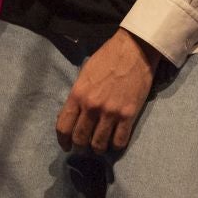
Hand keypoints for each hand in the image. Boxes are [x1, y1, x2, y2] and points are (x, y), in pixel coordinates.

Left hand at [57, 31, 156, 152]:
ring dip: (98, 148)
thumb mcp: (85, 74)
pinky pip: (119, 141)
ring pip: (99, 144)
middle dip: (80, 146)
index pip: (63, 127)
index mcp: (78, 94)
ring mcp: (111, 112)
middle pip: (80, 139)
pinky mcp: (129, 115)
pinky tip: (115, 141)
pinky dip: (116, 145)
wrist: (134, 49)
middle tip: (85, 144)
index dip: (63, 141)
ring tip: (100, 145)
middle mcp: (92, 106)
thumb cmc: (108, 58)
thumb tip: (72, 116)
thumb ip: (77, 96)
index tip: (66, 146)